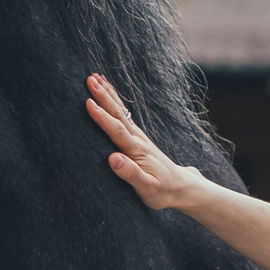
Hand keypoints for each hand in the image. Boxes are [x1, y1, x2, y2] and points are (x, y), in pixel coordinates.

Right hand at [87, 73, 212, 211]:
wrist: (182, 188)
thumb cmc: (163, 192)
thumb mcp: (147, 189)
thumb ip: (130, 174)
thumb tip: (112, 158)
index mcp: (137, 151)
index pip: (117, 130)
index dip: (102, 117)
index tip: (88, 102)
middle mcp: (138, 140)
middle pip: (118, 114)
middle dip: (103, 96)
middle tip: (89, 79)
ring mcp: (139, 137)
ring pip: (121, 111)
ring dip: (108, 94)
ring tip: (95, 77)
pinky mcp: (139, 139)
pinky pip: (124, 116)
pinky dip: (115, 102)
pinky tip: (109, 95)